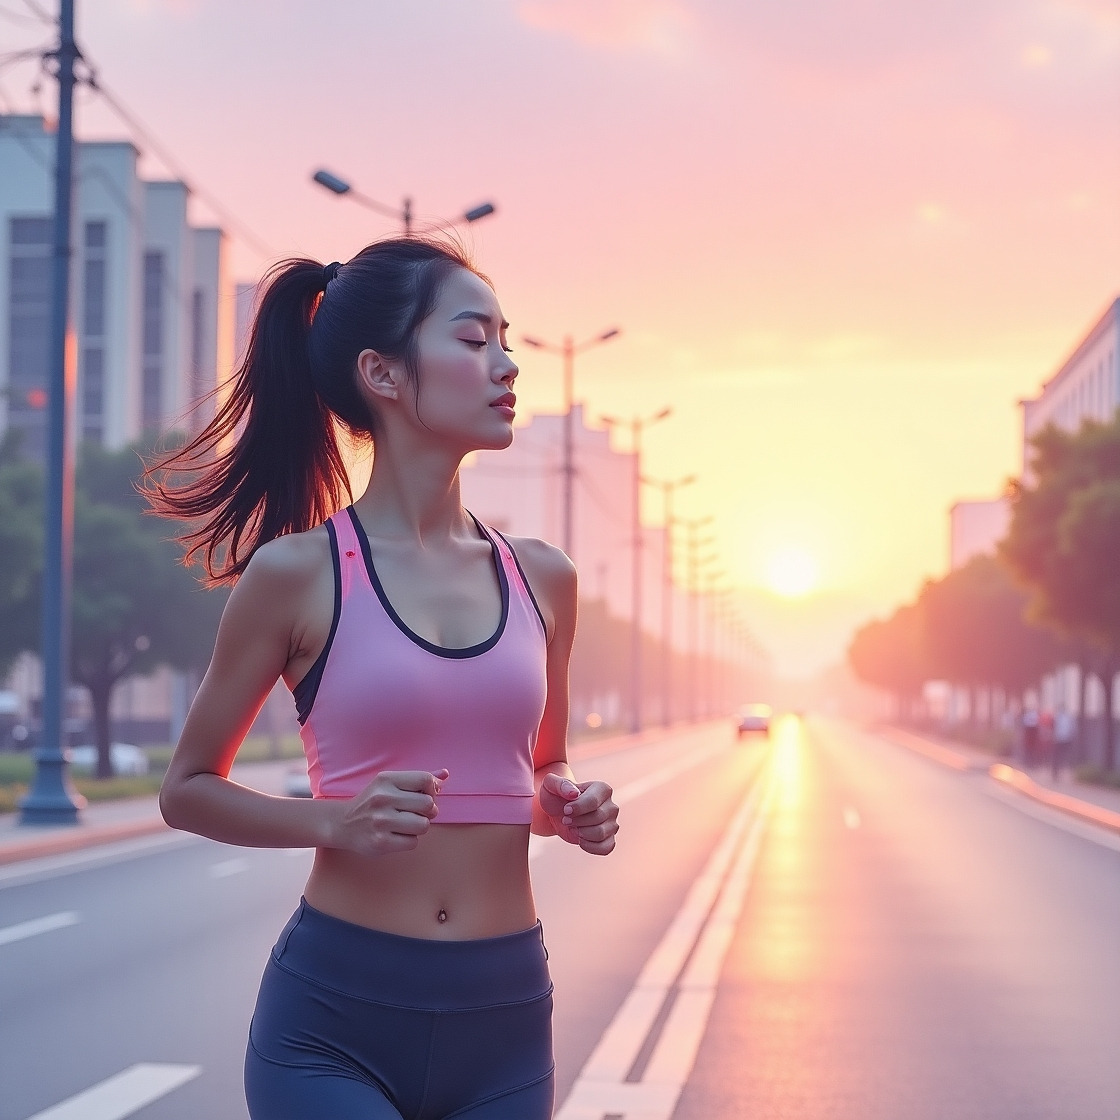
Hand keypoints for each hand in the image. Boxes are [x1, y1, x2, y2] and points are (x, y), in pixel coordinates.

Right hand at [328, 769, 447, 855]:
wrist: (342, 824)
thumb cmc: (372, 802)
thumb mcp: (390, 784)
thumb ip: (418, 779)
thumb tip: (445, 775)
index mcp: (386, 780)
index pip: (425, 780)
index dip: (432, 789)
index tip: (425, 795)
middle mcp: (383, 798)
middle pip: (428, 804)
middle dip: (428, 811)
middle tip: (417, 812)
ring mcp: (381, 821)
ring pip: (423, 825)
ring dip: (419, 827)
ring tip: (406, 824)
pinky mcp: (380, 842)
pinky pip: (413, 842)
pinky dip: (409, 840)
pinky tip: (397, 835)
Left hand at [538, 773, 618, 854]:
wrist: (558, 814)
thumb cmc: (556, 796)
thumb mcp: (552, 785)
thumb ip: (561, 785)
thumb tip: (574, 793)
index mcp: (602, 789)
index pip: (593, 801)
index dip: (577, 808)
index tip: (565, 810)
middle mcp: (611, 806)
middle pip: (598, 817)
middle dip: (577, 821)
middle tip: (566, 819)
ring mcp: (612, 824)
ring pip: (600, 833)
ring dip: (581, 833)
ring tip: (573, 827)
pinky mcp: (609, 839)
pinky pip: (605, 848)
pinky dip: (589, 846)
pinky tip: (579, 839)